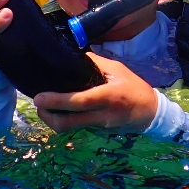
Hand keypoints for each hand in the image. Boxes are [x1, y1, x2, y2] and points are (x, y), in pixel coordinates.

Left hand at [32, 53, 158, 132]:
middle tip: (38, 104)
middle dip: (47, 116)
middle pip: (67, 123)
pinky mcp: (97, 131)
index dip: (56, 101)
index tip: (39, 97)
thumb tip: (72, 57)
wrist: (151, 112)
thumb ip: (95, 64)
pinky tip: (61, 109)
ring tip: (45, 106)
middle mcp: (102, 115)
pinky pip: (76, 126)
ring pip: (69, 128)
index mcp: (107, 97)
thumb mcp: (117, 69)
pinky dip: (65, 119)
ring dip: (53, 119)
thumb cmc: (134, 87)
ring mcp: (98, 126)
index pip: (78, 102)